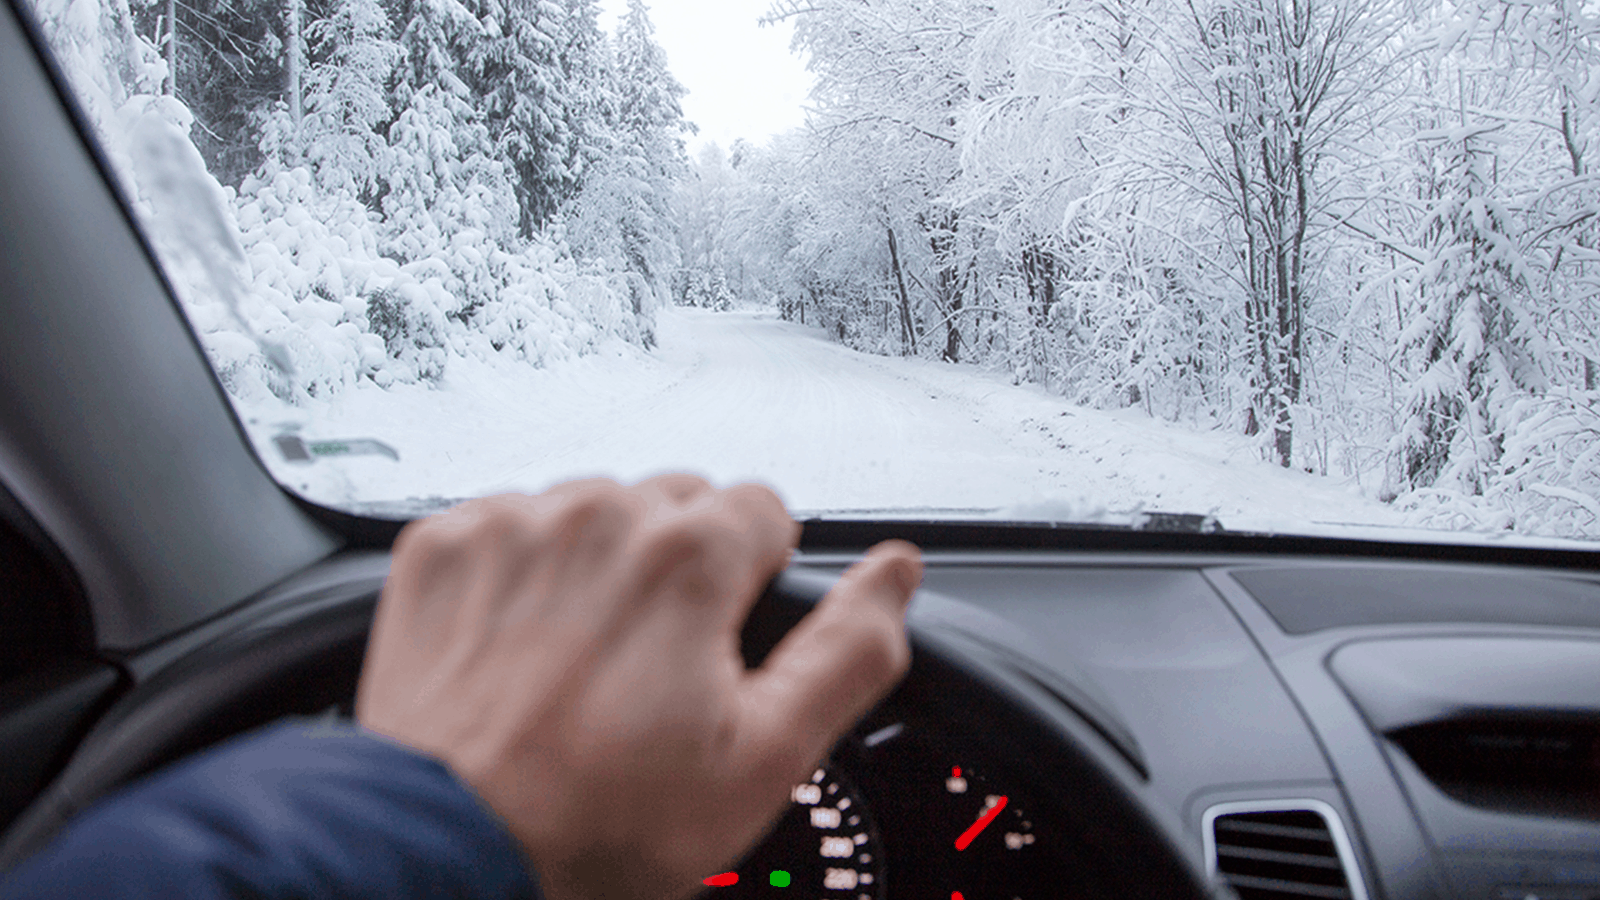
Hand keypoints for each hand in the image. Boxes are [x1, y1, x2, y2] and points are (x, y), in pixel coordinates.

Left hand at [355, 475, 922, 899]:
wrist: (448, 849)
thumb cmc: (600, 820)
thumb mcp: (765, 759)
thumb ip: (848, 651)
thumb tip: (897, 574)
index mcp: (690, 554)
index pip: (763, 511)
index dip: (754, 584)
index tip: (719, 643)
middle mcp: (600, 514)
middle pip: (678, 504)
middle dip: (681, 568)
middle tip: (653, 667)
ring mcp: (512, 524)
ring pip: (594, 509)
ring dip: (601, 564)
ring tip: (580, 662)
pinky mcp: (443, 544)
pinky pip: (511, 525)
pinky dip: (523, 571)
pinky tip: (520, 647)